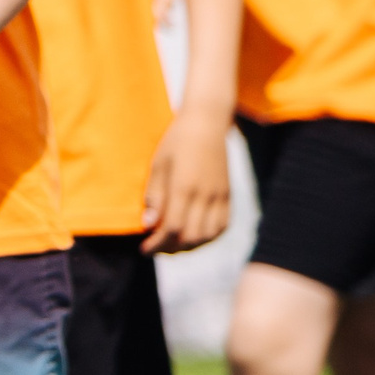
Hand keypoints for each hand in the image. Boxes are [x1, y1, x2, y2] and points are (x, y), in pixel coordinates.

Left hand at [141, 109, 231, 252]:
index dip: (158, 243)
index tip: (145, 249)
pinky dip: (207, 238)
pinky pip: (222, 227)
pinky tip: (193, 236)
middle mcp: (206, 195)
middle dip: (171, 248)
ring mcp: (221, 197)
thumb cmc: (176, 141)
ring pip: (208, 236)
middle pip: (191, 237)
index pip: (173, 228)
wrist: (207, 125)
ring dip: (189, 246)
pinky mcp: (229, 197)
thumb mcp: (157, 164)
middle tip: (156, 247)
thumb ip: (154, 195)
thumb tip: (149, 225)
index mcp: (185, 186)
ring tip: (172, 243)